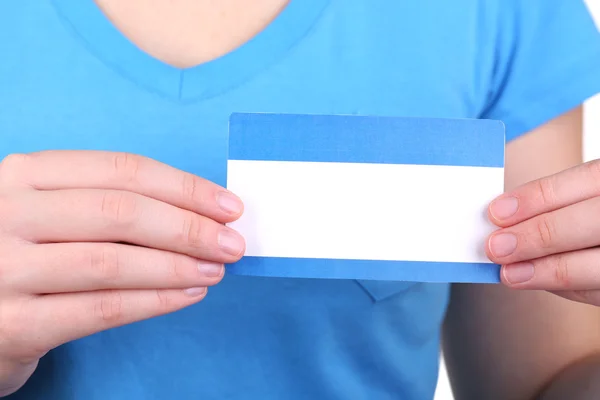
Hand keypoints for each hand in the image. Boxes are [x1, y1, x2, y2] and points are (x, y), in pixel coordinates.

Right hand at [0, 151, 244, 393]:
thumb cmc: (31, 254)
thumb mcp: (55, 212)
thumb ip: (112, 205)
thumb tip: (202, 214)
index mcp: (25, 175)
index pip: (122, 170)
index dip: (184, 188)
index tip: (229, 207)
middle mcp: (7, 213)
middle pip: (119, 212)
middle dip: (188, 227)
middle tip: (232, 244)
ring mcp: (3, 270)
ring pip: (111, 262)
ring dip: (176, 266)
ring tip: (215, 270)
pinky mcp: (11, 325)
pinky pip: (99, 309)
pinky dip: (153, 302)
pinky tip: (187, 295)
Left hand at [486, 159, 599, 305]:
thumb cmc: (596, 212)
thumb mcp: (589, 194)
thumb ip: (558, 204)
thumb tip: (504, 221)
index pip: (585, 180)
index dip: (537, 198)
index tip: (496, 212)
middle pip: (591, 222)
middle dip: (537, 236)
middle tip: (496, 247)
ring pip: (598, 266)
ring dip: (548, 271)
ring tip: (510, 274)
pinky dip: (568, 288)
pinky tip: (539, 280)